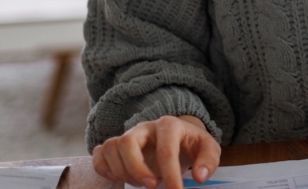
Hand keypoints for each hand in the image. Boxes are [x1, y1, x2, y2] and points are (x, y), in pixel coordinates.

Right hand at [92, 115, 219, 188]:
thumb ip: (208, 161)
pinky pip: (99, 152)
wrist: (180, 136)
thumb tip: (199, 177)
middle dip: (137, 169)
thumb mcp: (208, 148)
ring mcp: (128, 135)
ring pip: (111, 147)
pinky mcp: (117, 145)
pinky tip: (117, 179)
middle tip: (151, 187)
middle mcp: (145, 127)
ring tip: (140, 184)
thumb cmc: (191, 144)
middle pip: (127, 142)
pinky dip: (103, 168)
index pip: (165, 150)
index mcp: (169, 125)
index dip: (170, 174)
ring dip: (121, 171)